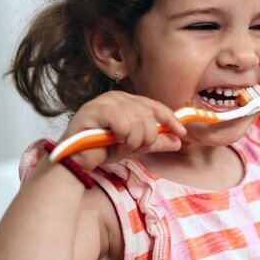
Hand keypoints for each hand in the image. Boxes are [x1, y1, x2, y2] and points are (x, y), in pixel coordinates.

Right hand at [62, 91, 186, 169]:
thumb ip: (156, 142)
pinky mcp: (93, 110)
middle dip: (147, 137)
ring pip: (137, 119)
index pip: (155, 106)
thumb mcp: (135, 146)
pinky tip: (114, 142)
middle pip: (148, 114)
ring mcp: (104, 101)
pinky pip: (121, 121)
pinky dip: (123, 136)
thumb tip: (178, 141)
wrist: (77, 161)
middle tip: (135, 148)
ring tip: (122, 146)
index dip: (170, 119)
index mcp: (127, 101)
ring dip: (134, 140)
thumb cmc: (102, 150)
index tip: (182, 133)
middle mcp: (117, 97)